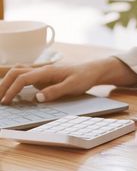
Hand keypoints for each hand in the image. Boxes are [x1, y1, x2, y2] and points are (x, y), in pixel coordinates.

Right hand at [0, 57, 136, 104]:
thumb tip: (37, 97)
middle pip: (15, 72)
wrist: (93, 70)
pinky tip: (13, 91)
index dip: (12, 90)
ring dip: (7, 81)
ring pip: (18, 71)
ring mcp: (41, 72)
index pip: (22, 79)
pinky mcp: (43, 76)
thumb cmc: (84, 77)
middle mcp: (41, 69)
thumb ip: (55, 91)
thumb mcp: (73, 86)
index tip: (6, 101)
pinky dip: (15, 81)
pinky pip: (24, 76)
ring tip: (2, 95)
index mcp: (46, 71)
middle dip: (3, 85)